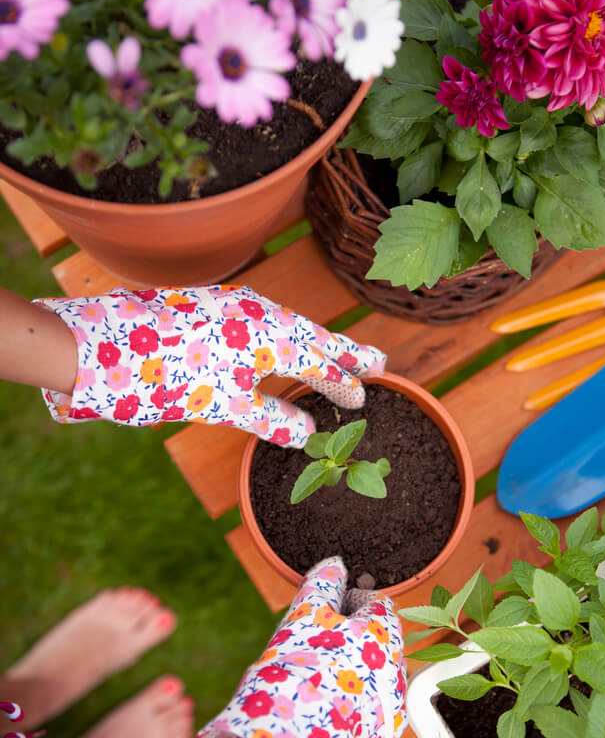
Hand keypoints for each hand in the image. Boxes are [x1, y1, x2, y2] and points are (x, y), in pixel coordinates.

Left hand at [35, 286, 385, 446]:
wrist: (95, 348)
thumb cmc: (164, 381)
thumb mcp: (224, 407)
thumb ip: (271, 418)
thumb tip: (309, 432)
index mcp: (267, 335)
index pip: (318, 360)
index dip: (343, 381)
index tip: (365, 395)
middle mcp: (255, 311)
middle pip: (310, 334)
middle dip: (343, 351)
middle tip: (377, 361)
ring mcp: (230, 304)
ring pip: (286, 324)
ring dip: (313, 342)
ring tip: (336, 355)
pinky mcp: (209, 306)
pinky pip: (262, 321)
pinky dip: (283, 337)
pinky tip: (280, 346)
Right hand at [187, 557, 406, 737]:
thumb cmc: (290, 681)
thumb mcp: (300, 620)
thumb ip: (321, 586)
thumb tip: (334, 564)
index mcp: (386, 637)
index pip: (375, 602)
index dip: (347, 599)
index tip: (322, 609)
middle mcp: (401, 673)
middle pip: (376, 640)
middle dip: (348, 636)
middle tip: (311, 644)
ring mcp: (393, 711)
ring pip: (372, 674)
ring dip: (349, 668)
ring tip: (311, 678)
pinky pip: (368, 707)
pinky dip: (349, 700)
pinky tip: (320, 706)